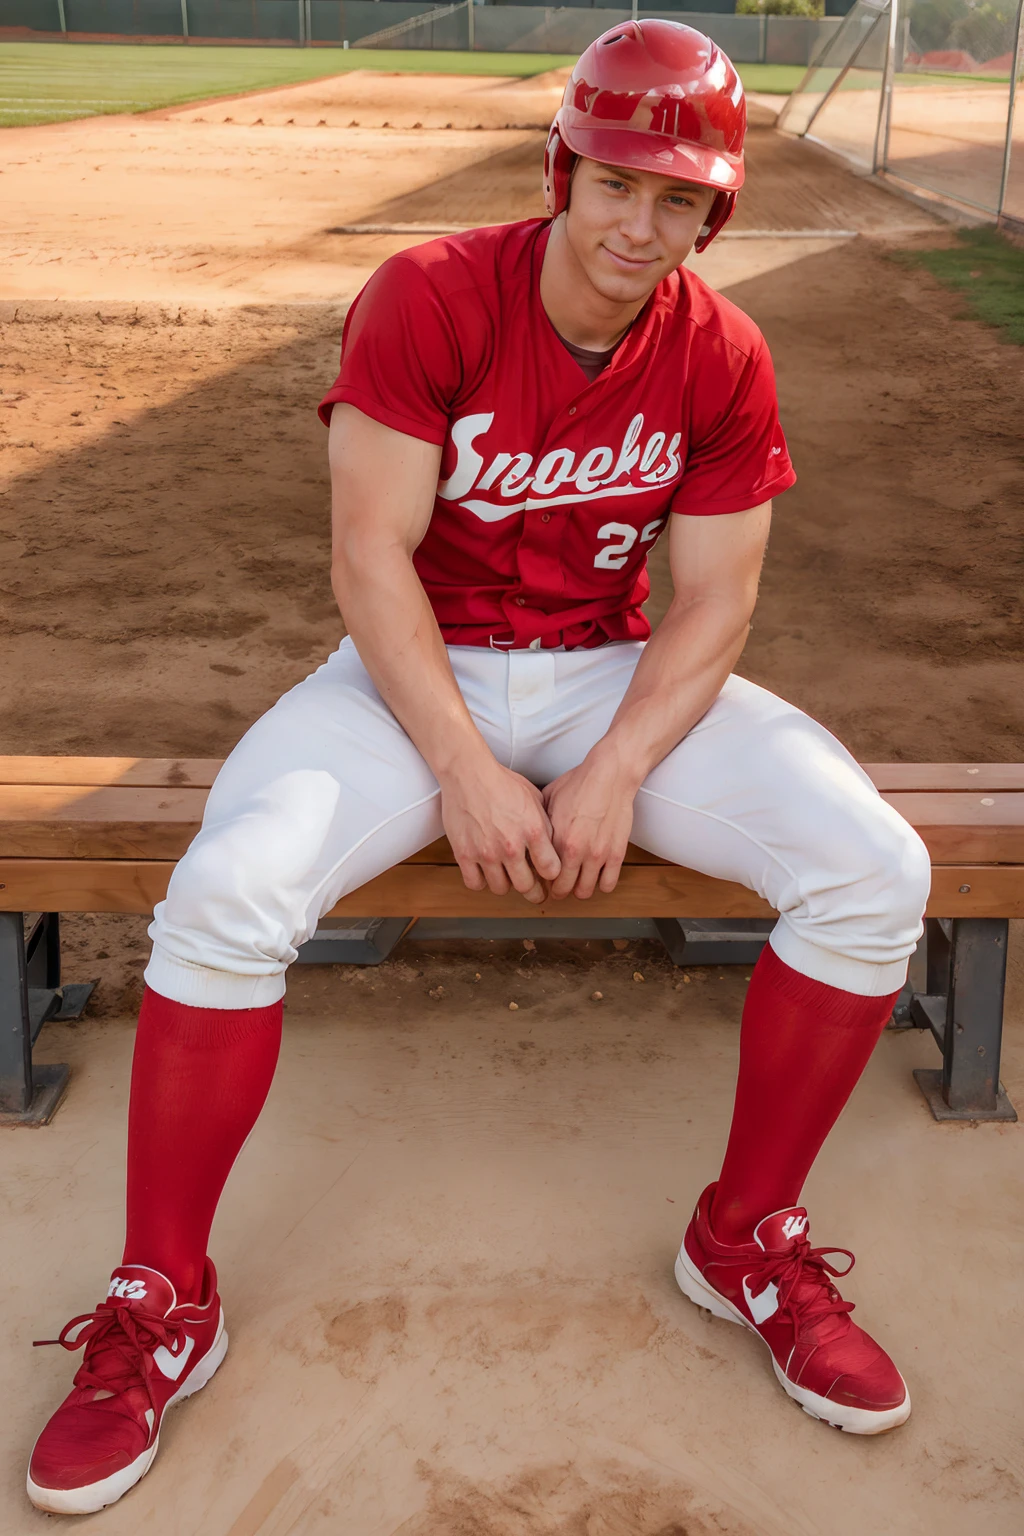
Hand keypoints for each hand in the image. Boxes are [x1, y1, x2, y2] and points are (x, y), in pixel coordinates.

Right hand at [440, 757, 560, 904]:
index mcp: (533, 831)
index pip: (552, 871)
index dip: (552, 875)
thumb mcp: (535, 799)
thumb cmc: (502, 782)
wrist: (468, 773)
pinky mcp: (464, 854)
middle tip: (533, 891)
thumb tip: (554, 844)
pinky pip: (474, 883)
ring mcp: (486, 852)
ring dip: (506, 885)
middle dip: (533, 891)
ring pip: (501, 889)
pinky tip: (485, 873)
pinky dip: (481, 882)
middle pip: (527, 887)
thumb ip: (545, 825)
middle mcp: (511, 846)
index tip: (549, 875)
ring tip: (507, 877)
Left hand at [542, 749, 637, 899]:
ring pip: (585, 892)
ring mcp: (598, 854)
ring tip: (578, 881)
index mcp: (556, 838)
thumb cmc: (581, 783)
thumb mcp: (549, 800)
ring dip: (580, 889)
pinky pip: (608, 884)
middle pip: (563, 890)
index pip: (543, 873)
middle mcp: (576, 851)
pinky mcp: (616, 854)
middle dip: (558, 890)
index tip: (543, 876)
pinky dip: (602, 885)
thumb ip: (541, 823)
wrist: (611, 774)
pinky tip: (598, 876)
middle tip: (559, 886)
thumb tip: (532, 834)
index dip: (542, 877)